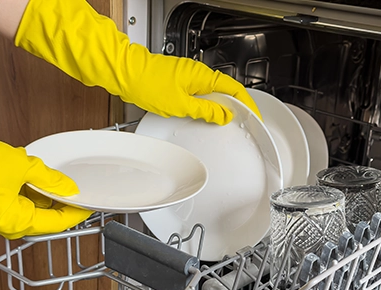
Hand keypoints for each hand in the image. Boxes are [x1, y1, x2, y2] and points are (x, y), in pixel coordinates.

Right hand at [0, 52, 92, 238]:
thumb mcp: (19, 165)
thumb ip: (48, 178)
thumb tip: (69, 188)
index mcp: (12, 221)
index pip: (55, 224)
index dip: (75, 213)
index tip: (89, 204)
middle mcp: (2, 225)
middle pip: (42, 222)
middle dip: (61, 208)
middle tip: (78, 194)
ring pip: (27, 213)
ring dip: (44, 201)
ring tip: (61, 184)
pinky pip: (13, 205)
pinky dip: (28, 196)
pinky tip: (37, 181)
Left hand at [13, 0, 261, 124]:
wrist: (124, 73)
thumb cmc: (146, 83)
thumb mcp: (181, 105)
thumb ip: (205, 111)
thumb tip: (223, 116)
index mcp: (203, 76)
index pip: (236, 90)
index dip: (248, 105)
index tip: (256, 117)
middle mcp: (198, 73)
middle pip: (226, 92)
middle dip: (235, 109)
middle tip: (241, 125)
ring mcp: (188, 77)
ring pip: (212, 95)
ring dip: (219, 109)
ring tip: (222, 125)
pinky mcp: (178, 82)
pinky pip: (199, 95)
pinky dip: (205, 107)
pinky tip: (202, 117)